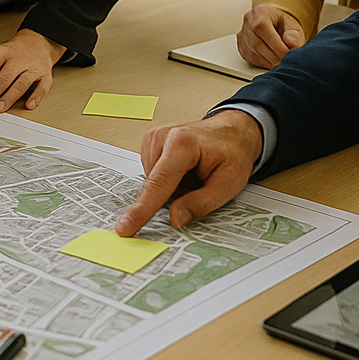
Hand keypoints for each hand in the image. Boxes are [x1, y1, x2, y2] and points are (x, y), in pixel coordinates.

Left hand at [0, 29, 66, 114]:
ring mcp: (32, 67)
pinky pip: (42, 86)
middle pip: (1, 78)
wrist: (37, 43)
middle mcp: (16, 59)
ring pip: (20, 83)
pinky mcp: (45, 75)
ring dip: (9, 97)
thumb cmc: (10, 54)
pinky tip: (29, 105)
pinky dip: (36, 96)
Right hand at [116, 109, 262, 235]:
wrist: (233, 132)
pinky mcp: (150, 144)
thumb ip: (200, 203)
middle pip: (155, 185)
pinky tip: (184, 171)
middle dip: (174, 195)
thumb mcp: (229, 184)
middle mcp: (162, 137)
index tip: (126, 227)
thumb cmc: (233, 152)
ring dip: (172, 188)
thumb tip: (174, 219)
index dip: (142, 209)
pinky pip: (153, 176)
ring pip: (152, 183)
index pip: (158, 183)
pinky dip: (168, 180)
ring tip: (193, 174)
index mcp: (182, 144)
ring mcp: (154, 139)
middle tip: (200, 183)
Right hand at [237, 4, 306, 68]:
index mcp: (260, 12)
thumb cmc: (282, 24)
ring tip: (283, 62)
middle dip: (274, 56)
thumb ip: (294, 35)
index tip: (289, 54)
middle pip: (256, 43)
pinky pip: (252, 59)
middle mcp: (248, 22)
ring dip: (270, 61)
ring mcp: (242, 36)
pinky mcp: (242, 48)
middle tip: (287, 61)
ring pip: (253, 53)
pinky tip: (274, 61)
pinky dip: (265, 63)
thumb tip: (292, 45)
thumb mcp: (293, 26)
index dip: (276, 45)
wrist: (274, 25)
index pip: (262, 29)